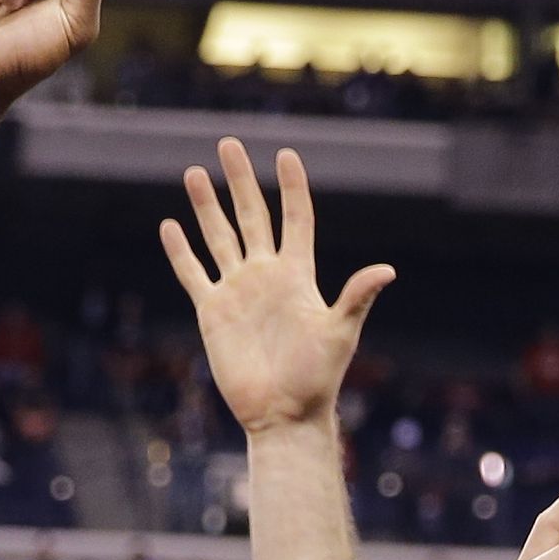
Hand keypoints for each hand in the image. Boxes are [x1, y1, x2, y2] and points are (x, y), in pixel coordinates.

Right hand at [161, 141, 393, 432]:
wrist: (284, 415)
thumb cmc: (317, 378)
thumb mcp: (340, 334)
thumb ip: (357, 297)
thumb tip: (387, 269)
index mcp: (298, 276)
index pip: (295, 220)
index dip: (291, 187)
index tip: (285, 153)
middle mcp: (267, 277)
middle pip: (252, 217)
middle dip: (240, 181)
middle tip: (228, 143)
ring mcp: (238, 292)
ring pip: (219, 238)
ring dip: (206, 206)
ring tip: (194, 172)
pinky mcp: (213, 312)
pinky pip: (194, 274)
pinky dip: (181, 251)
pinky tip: (171, 226)